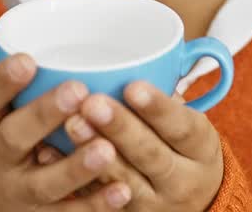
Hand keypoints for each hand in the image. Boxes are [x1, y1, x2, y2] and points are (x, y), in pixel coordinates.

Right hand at [0, 53, 136, 209]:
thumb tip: (104, 36)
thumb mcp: (10, 108)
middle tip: (76, 91)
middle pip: (15, 137)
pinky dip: (96, 204)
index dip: (4, 79)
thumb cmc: (15, 133)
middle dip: (44, 114)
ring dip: (75, 166)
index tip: (28, 60)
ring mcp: (19, 189)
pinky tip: (123, 190)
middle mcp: (0, 155)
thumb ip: (40, 79)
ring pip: (44, 182)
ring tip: (105, 147)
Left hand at [49, 81, 223, 210]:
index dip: (158, 108)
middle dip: (120, 128)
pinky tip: (50, 154)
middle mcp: (182, 180)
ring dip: (93, 151)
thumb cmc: (181, 146)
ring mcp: (154, 204)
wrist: (193, 201)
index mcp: (201, 148)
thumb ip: (166, 95)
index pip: (183, 127)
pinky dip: (73, 176)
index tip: (133, 86)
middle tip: (91, 102)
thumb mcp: (188, 123)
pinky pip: (96, 199)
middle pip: (150, 154)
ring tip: (70, 123)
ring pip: (123, 180)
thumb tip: (141, 54)